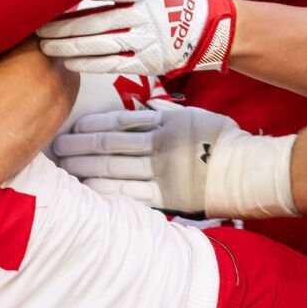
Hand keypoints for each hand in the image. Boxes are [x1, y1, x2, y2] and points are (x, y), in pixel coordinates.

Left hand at [37, 0, 235, 78]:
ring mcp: (145, 42)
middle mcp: (146, 18)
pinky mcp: (144, 62)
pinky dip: (89, 64)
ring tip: (45, 45)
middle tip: (40, 26)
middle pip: (102, 22)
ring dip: (71, 46)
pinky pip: (112, 65)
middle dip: (67, 26)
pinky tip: (67, 60)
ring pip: (102, 45)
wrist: (209, 29)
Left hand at [52, 102, 297, 218]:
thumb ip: (163, 115)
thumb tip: (139, 110)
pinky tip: (87, 188)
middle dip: (80, 147)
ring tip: (65, 167)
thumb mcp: (192, 117)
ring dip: (85, 167)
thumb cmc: (223, 142)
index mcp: (165, 125)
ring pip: (114, 168)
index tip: (73, 127)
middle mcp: (158, 147)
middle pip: (109, 146)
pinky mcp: (165, 197)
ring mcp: (160, 173)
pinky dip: (106, 190)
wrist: (249, 172)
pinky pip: (129, 194)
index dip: (92, 125)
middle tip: (57, 147)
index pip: (120, 123)